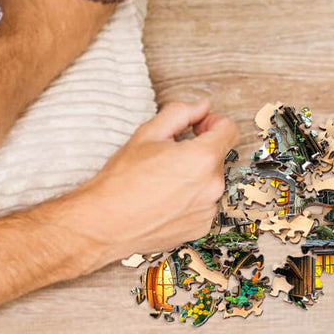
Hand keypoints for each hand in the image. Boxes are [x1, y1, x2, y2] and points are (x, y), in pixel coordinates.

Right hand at [67, 99, 238, 268]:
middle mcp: (212, 186)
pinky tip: (165, 200)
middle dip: (198, 152)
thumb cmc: (121, 180)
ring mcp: (208, 209)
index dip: (213, 122)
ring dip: (195, 177)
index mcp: (202, 158)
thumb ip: (180, 113)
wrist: (105, 223)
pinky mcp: (201, 227)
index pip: (229, 130)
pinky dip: (190, 199)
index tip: (198, 127)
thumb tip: (201, 106)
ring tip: (163, 181)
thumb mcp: (147, 134)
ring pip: (210, 182)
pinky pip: (204, 204)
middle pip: (217, 157)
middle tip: (167, 156)